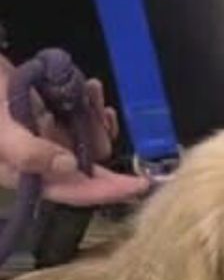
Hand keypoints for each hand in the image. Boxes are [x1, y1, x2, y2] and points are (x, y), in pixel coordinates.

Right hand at [0, 55, 149, 206]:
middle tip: (102, 112)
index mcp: (28, 175)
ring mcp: (46, 140)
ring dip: (95, 116)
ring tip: (89, 90)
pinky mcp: (48, 119)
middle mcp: (41, 162)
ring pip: (89, 140)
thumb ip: (28, 153)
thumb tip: (69, 167)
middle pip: (90, 165)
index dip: (109, 191)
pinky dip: (88, 105)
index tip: (140, 184)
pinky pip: (81, 120)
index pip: (75, 191)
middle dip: (100, 139)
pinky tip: (87, 88)